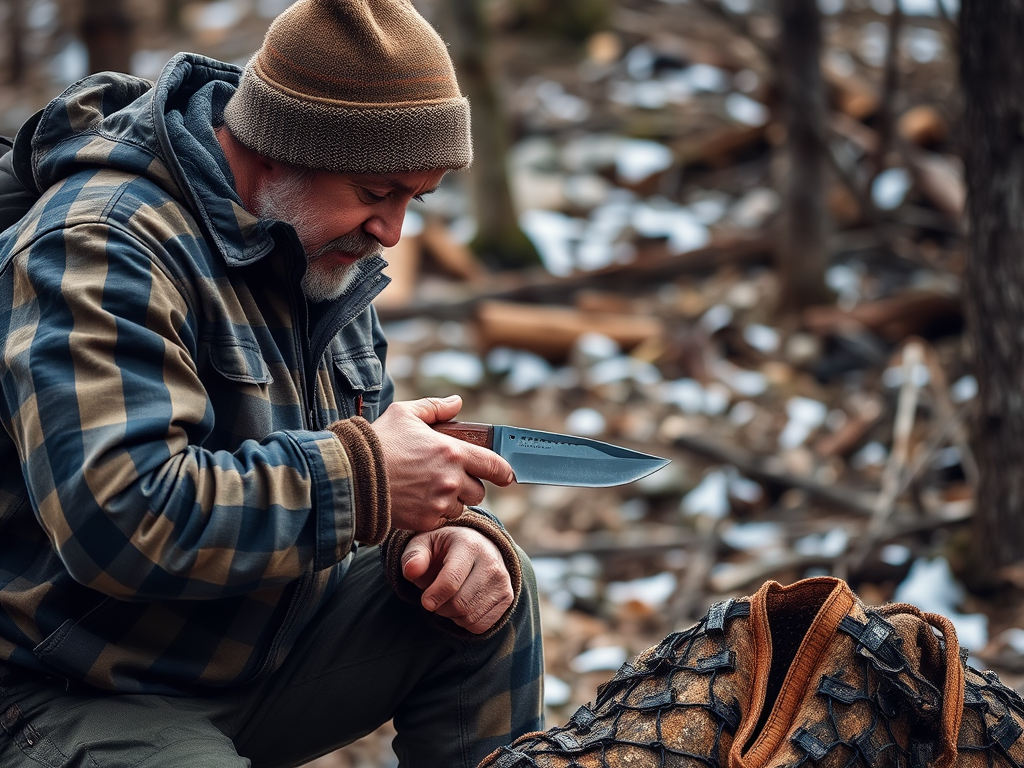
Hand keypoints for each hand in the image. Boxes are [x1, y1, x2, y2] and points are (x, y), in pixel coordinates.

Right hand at [371, 395, 513, 531]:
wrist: (352, 476)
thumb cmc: (378, 442)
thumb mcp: (404, 413)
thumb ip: (435, 407)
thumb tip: (457, 402)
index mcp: (452, 451)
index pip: (494, 465)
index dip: (503, 471)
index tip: (506, 475)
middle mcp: (451, 479)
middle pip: (479, 491)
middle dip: (469, 486)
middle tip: (450, 478)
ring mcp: (439, 502)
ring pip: (460, 507)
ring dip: (451, 501)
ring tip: (429, 489)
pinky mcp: (425, 520)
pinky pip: (441, 520)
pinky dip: (434, 513)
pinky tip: (418, 501)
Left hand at [401, 526, 513, 633]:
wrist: (476, 547)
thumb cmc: (443, 549)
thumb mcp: (424, 545)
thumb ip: (413, 556)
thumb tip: (411, 572)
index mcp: (468, 545)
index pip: (451, 580)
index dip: (434, 596)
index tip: (425, 602)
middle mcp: (491, 562)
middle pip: (460, 603)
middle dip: (440, 607)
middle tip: (435, 599)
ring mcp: (502, 580)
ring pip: (470, 617)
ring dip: (452, 615)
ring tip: (449, 600)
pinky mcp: (507, 597)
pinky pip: (481, 625)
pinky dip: (466, 622)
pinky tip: (463, 605)